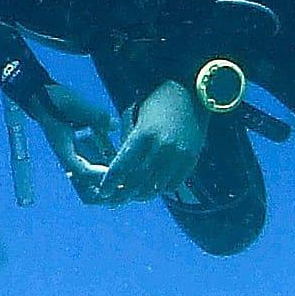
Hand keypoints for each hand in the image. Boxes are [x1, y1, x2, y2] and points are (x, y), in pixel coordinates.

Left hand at [99, 78, 209, 202]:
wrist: (191, 94)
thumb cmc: (156, 102)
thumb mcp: (134, 115)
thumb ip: (126, 141)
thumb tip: (117, 166)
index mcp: (144, 135)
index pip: (122, 166)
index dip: (110, 182)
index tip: (102, 192)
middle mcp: (162, 148)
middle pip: (138, 181)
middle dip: (123, 194)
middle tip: (114, 201)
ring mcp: (178, 156)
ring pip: (156, 187)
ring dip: (142, 195)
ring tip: (132, 197)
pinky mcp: (191, 160)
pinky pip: (173, 184)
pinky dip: (160, 189)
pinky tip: (152, 188)